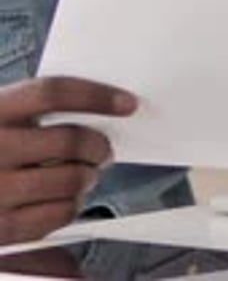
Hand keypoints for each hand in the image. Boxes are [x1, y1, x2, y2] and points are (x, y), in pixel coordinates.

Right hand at [0, 76, 136, 244]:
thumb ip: (28, 110)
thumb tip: (93, 106)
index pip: (53, 91)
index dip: (96, 95)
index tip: (125, 102)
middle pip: (70, 139)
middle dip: (99, 145)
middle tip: (104, 149)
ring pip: (71, 178)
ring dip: (89, 177)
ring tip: (86, 175)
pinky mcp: (1, 226)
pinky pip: (58, 213)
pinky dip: (72, 205)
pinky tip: (67, 199)